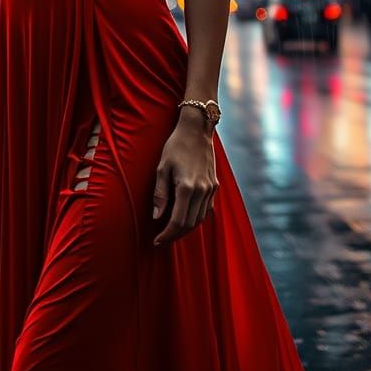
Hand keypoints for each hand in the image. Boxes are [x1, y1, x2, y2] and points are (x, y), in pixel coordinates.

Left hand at [152, 114, 218, 246]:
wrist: (197, 130)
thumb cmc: (175, 146)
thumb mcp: (162, 167)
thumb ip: (160, 194)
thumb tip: (157, 217)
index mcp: (187, 187)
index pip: (178, 221)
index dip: (167, 234)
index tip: (156, 241)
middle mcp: (202, 190)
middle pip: (190, 224)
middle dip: (175, 235)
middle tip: (162, 239)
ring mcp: (210, 189)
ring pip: (200, 219)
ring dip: (186, 229)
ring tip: (171, 231)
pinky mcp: (215, 186)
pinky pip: (206, 209)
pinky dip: (195, 218)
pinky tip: (185, 218)